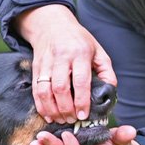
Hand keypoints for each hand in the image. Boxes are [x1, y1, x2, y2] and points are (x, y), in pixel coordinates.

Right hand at [15, 4, 116, 124]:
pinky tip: (47, 115)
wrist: (52, 24)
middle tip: (71, 120)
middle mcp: (61, 57)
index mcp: (79, 52)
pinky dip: (40, 105)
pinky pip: (35, 90)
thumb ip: (106, 71)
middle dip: (66, 108)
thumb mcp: (97, 50)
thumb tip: (109, 91)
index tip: (83, 115)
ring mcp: (46, 62)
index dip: (81, 100)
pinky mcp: (36, 67)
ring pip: (45, 90)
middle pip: (60, 88)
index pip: (80, 80)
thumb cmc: (79, 40)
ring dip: (52, 109)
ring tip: (60, 120)